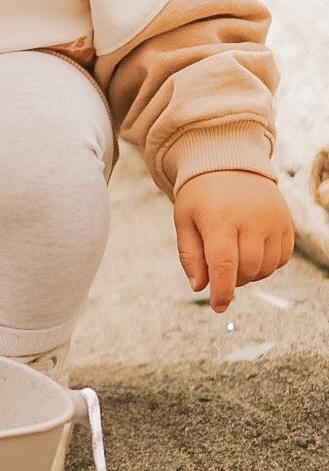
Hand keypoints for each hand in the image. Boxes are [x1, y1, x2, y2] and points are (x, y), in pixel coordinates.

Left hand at [173, 170, 294, 313]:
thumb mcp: (184, 221)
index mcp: (220, 218)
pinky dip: (267, 264)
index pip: (224, 264)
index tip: (219, 306)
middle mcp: (251, 218)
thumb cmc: (201, 196)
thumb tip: (200, 287)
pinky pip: (282, 259)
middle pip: (247, 270)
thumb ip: (190, 256)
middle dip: (232, 280)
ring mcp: (273, 219)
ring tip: (236, 257)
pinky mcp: (287, 222)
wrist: (228, 164)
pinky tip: (253, 250)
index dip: (222, 291)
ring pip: (266, 268)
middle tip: (220, 270)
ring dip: (250, 274)